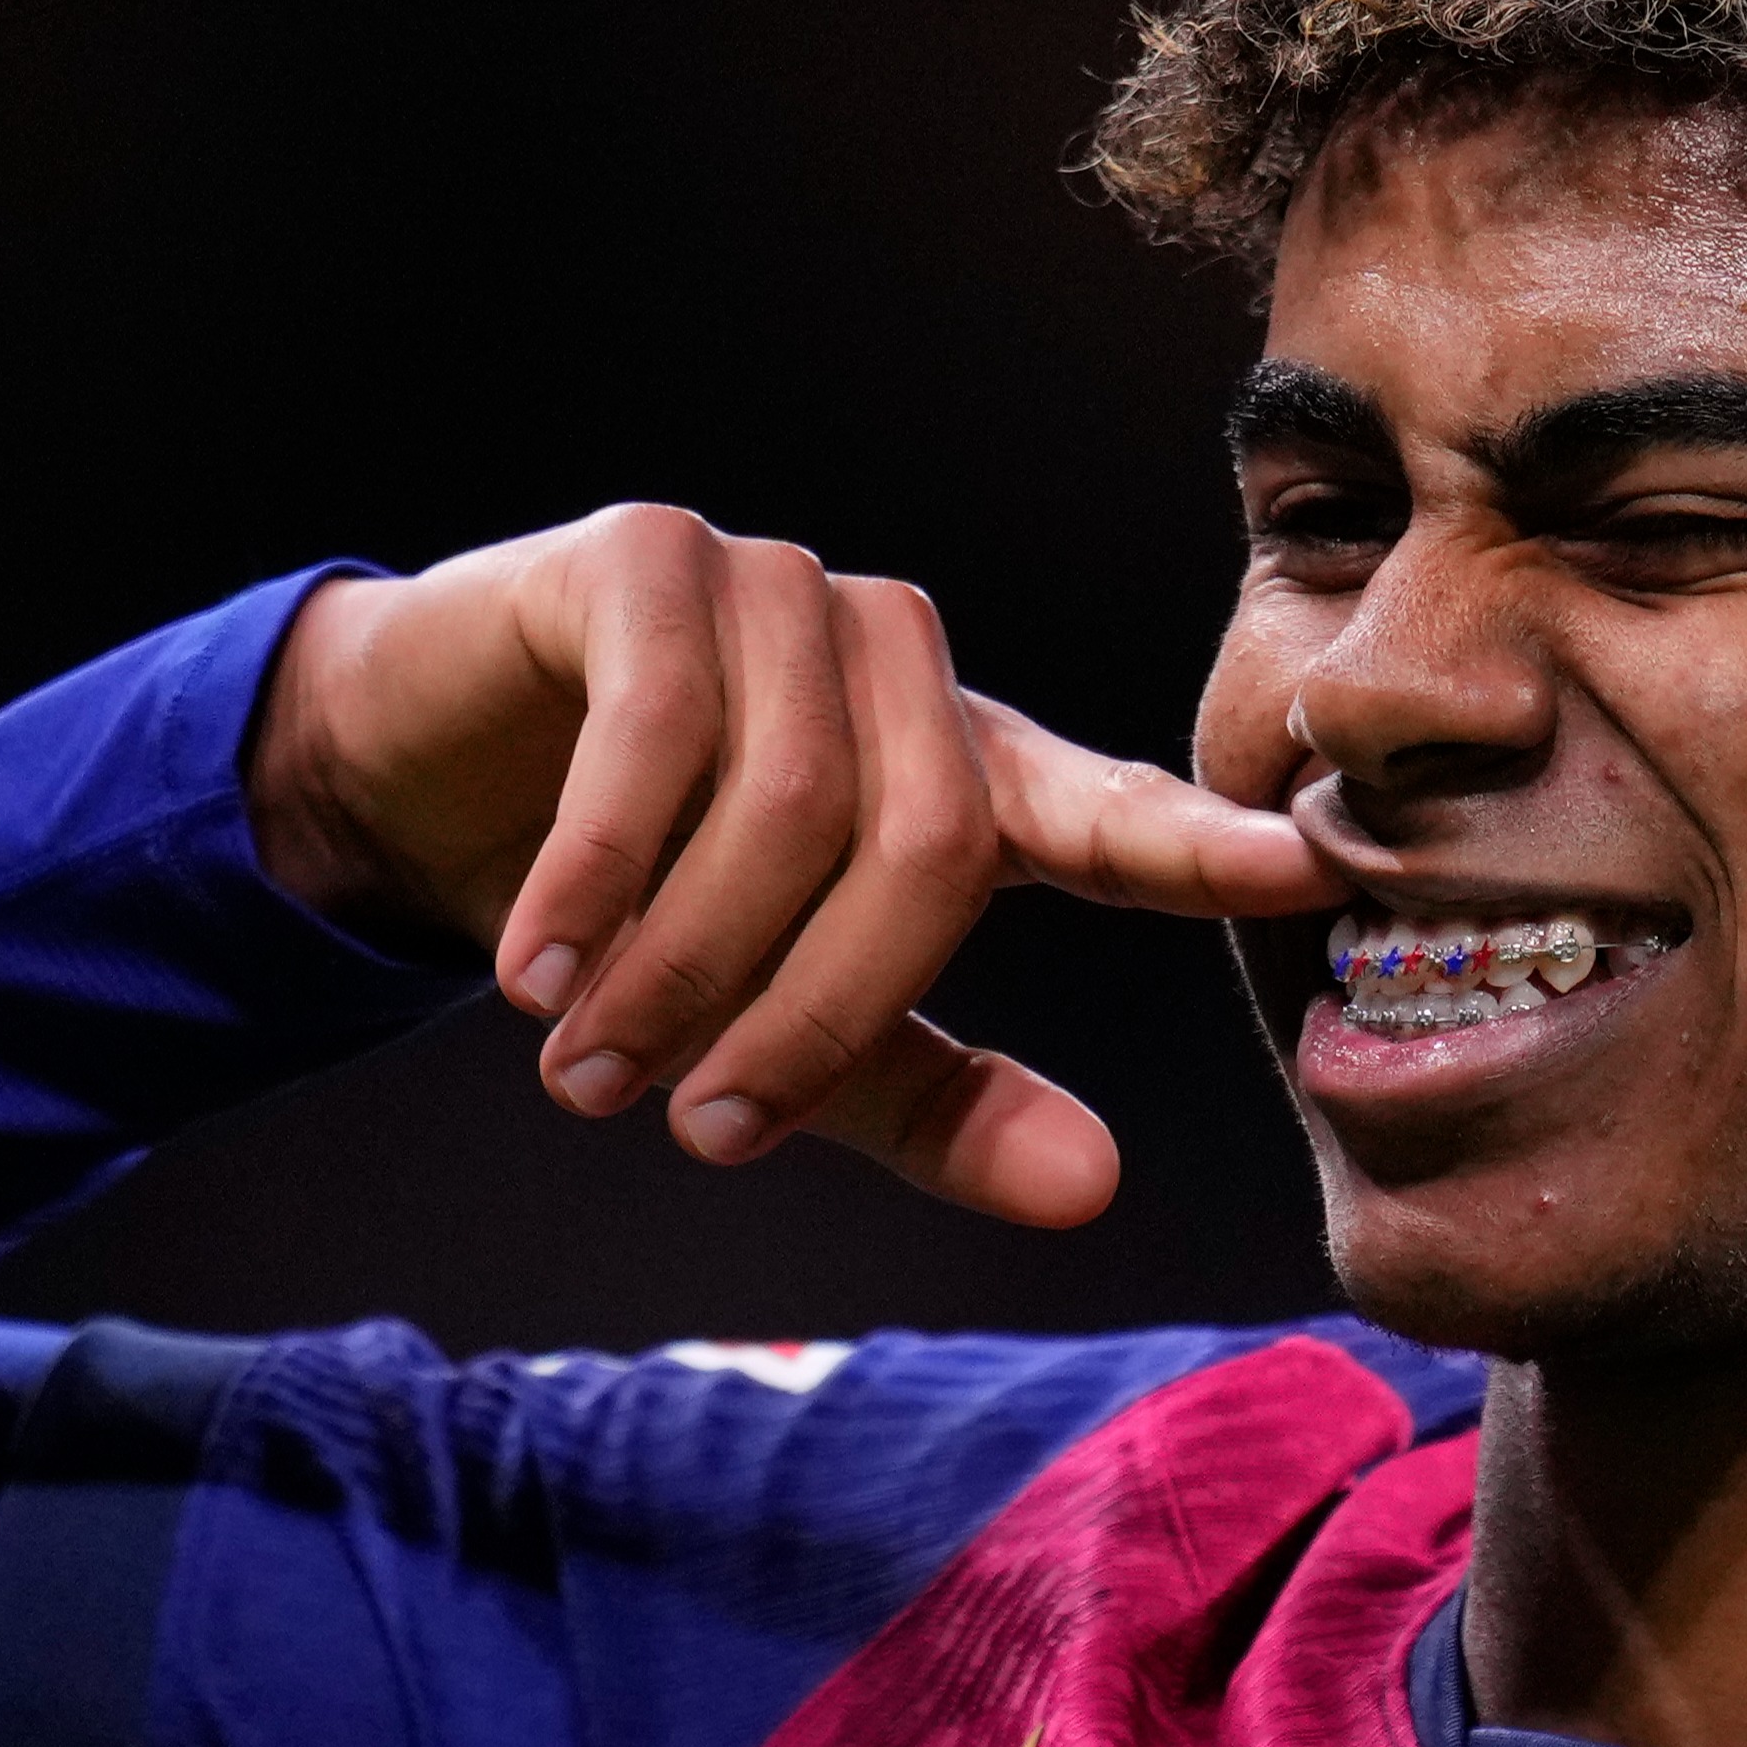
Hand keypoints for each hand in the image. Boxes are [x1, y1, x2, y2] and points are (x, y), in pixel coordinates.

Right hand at [251, 505, 1341, 1224]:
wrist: (429, 787)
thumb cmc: (646, 909)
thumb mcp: (792, 1032)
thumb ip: (940, 1103)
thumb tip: (1091, 1191)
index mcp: (967, 775)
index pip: (1114, 816)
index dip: (1207, 847)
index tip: (1317, 871)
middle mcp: (896, 663)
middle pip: (926, 849)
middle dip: (805, 1015)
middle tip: (695, 1126)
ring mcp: (778, 592)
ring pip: (792, 800)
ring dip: (683, 965)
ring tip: (587, 1066)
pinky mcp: (651, 555)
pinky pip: (660, 727)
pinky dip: (599, 871)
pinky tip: (537, 962)